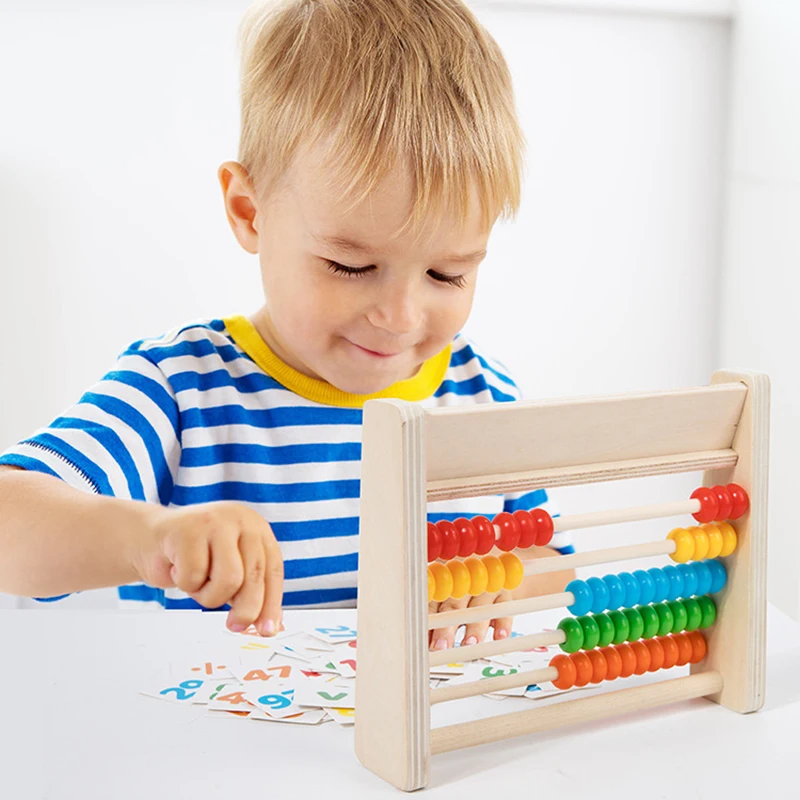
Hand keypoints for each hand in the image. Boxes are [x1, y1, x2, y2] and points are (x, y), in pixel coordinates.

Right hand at [134, 501, 283, 635]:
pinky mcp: (187, 531)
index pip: (272, 569)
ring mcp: (214, 522)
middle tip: (235, 625)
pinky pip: (194, 576)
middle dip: (246, 609)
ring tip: (198, 582)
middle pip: (253, 576)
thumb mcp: (229, 569)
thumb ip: (250, 591)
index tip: (268, 630)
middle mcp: (240, 519)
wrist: (149, 538)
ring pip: (228, 580)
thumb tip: (269, 626)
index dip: (271, 603)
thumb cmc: (193, 557)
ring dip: (209, 595)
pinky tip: (178, 568)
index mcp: (256, 527)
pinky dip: (185, 583)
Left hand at [429, 589, 512, 650]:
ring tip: (470, 643)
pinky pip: (505, 607)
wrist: (493, 574)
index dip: (428, 622)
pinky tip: (499, 637)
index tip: (423, 642)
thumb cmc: (463, 593)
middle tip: (441, 646)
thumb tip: (422, 643)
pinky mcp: (505, 592)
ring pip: (479, 607)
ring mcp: (485, 586)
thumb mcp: (447, 601)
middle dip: (446, 627)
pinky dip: (503, 623)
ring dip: (474, 627)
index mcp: (444, 583)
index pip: (432, 602)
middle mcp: (463, 583)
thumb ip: (436, 620)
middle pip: (453, 605)